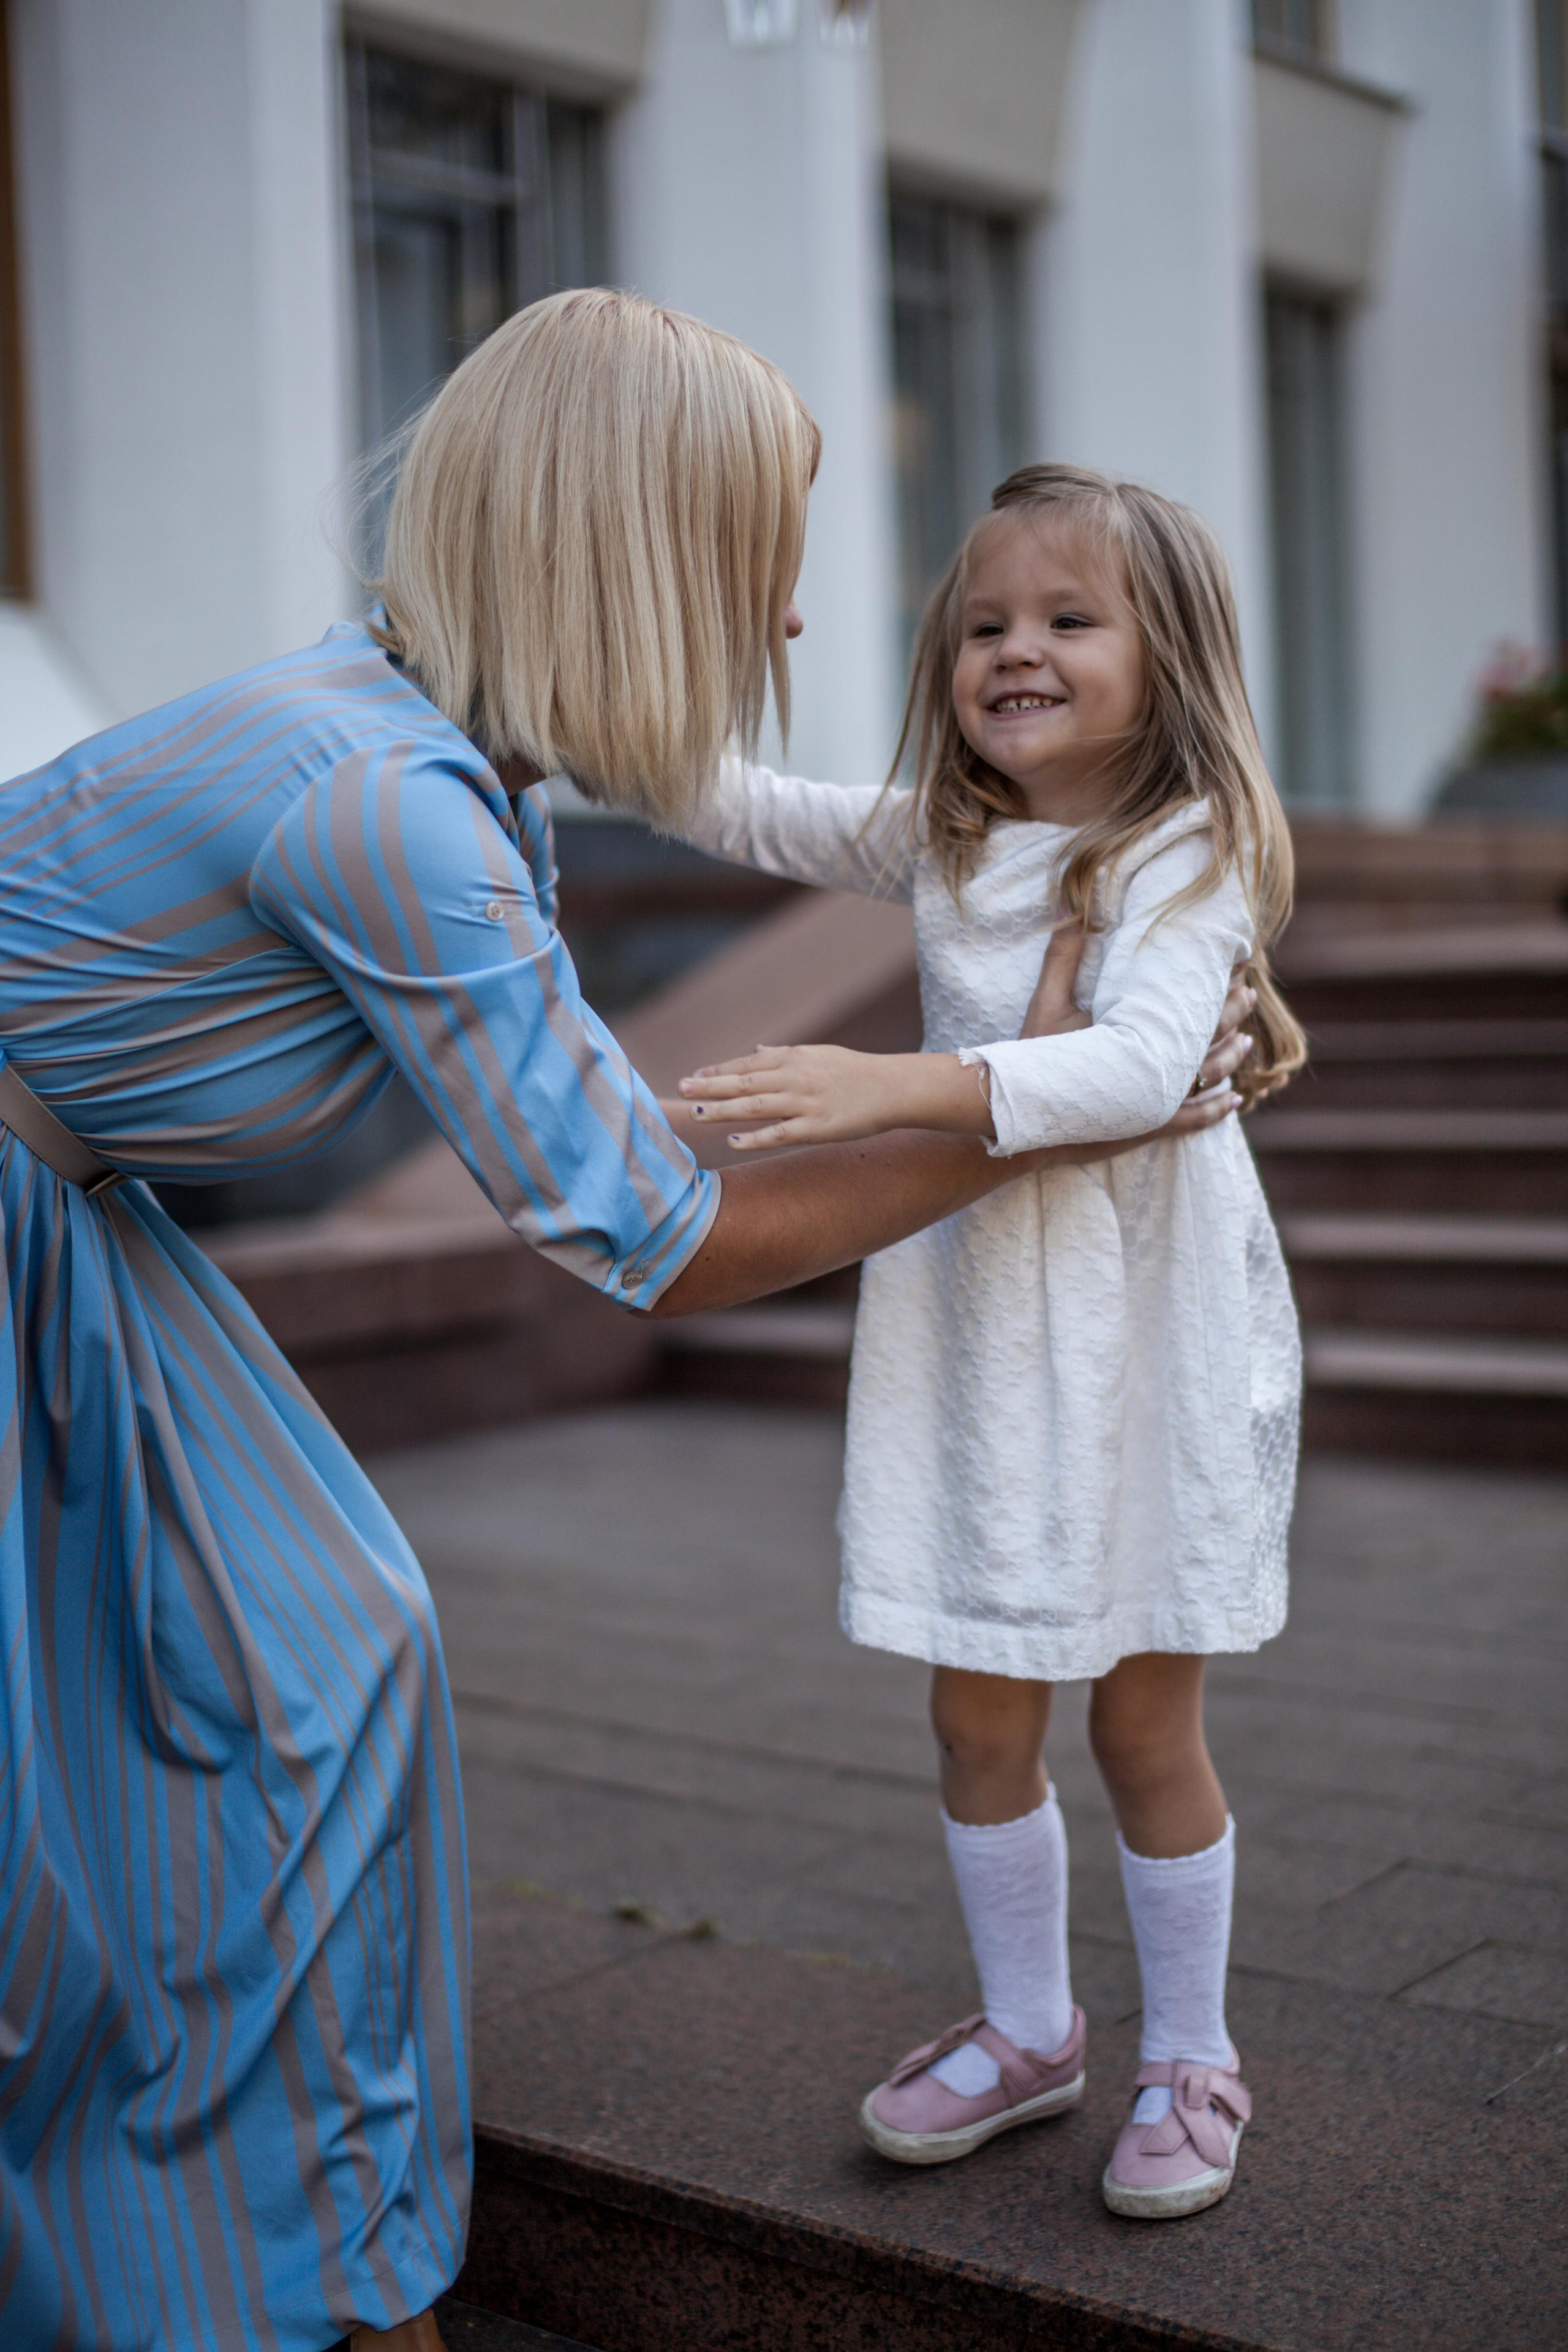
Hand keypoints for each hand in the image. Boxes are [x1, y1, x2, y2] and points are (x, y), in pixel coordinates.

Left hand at [677, 1041, 989, 1150]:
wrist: (894, 1088)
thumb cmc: (857, 1071)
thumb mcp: (819, 1054)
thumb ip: (784, 1054)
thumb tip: (756, 1050)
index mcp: (794, 1058)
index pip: (748, 1064)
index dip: (719, 1070)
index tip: (694, 1075)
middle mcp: (795, 1077)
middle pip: (744, 1082)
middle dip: (710, 1085)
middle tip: (682, 1088)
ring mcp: (805, 1102)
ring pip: (756, 1106)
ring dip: (724, 1109)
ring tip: (697, 1112)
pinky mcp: (817, 1127)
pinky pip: (780, 1134)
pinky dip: (755, 1137)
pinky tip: (733, 1140)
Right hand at [1022, 928, 1248, 1135]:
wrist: (1025, 1113)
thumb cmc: (1036, 1055)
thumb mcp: (1046, 1000)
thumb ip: (1063, 953)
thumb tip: (1069, 902)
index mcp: (1142, 1028)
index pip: (1195, 999)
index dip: (1220, 981)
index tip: (1238, 961)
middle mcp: (1160, 1064)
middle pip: (1212, 1033)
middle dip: (1234, 1011)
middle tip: (1250, 992)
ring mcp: (1160, 1098)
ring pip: (1211, 1073)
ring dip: (1232, 1055)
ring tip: (1248, 1042)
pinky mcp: (1152, 1125)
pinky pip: (1196, 1117)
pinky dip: (1217, 1108)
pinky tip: (1233, 1101)